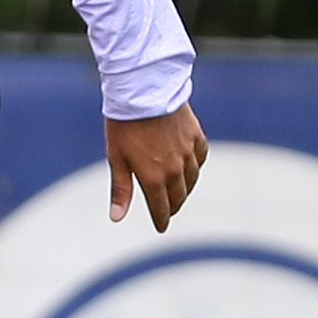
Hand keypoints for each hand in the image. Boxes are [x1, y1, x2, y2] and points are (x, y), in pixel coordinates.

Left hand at [104, 103, 208, 230]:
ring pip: (191, 179)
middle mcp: (175, 169)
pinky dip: (196, 166)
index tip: (161, 227)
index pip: (161, 208)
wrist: (144, 90)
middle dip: (172, 206)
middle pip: (178, 197)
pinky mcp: (196, 135)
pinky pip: (200, 157)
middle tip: (168, 210)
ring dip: (185, 189)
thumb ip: (121, 189)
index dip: (161, 220)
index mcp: (153, 178)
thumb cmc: (124, 124)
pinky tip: (191, 166)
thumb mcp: (116, 158)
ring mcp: (188, 152)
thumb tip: (117, 218)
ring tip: (179, 192)